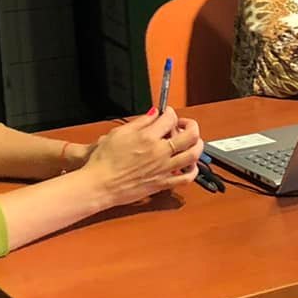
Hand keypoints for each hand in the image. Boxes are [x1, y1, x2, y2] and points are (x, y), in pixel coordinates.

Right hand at [81, 108, 201, 206]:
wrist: (100, 184)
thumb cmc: (104, 160)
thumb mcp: (118, 134)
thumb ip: (140, 122)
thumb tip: (154, 113)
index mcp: (147, 137)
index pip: (169, 118)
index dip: (170, 112)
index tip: (167, 113)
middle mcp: (159, 152)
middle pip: (190, 134)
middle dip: (191, 125)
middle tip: (184, 124)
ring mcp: (164, 168)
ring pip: (193, 155)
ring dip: (198, 145)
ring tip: (192, 142)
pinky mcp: (163, 183)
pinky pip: (187, 178)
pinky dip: (193, 170)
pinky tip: (189, 165)